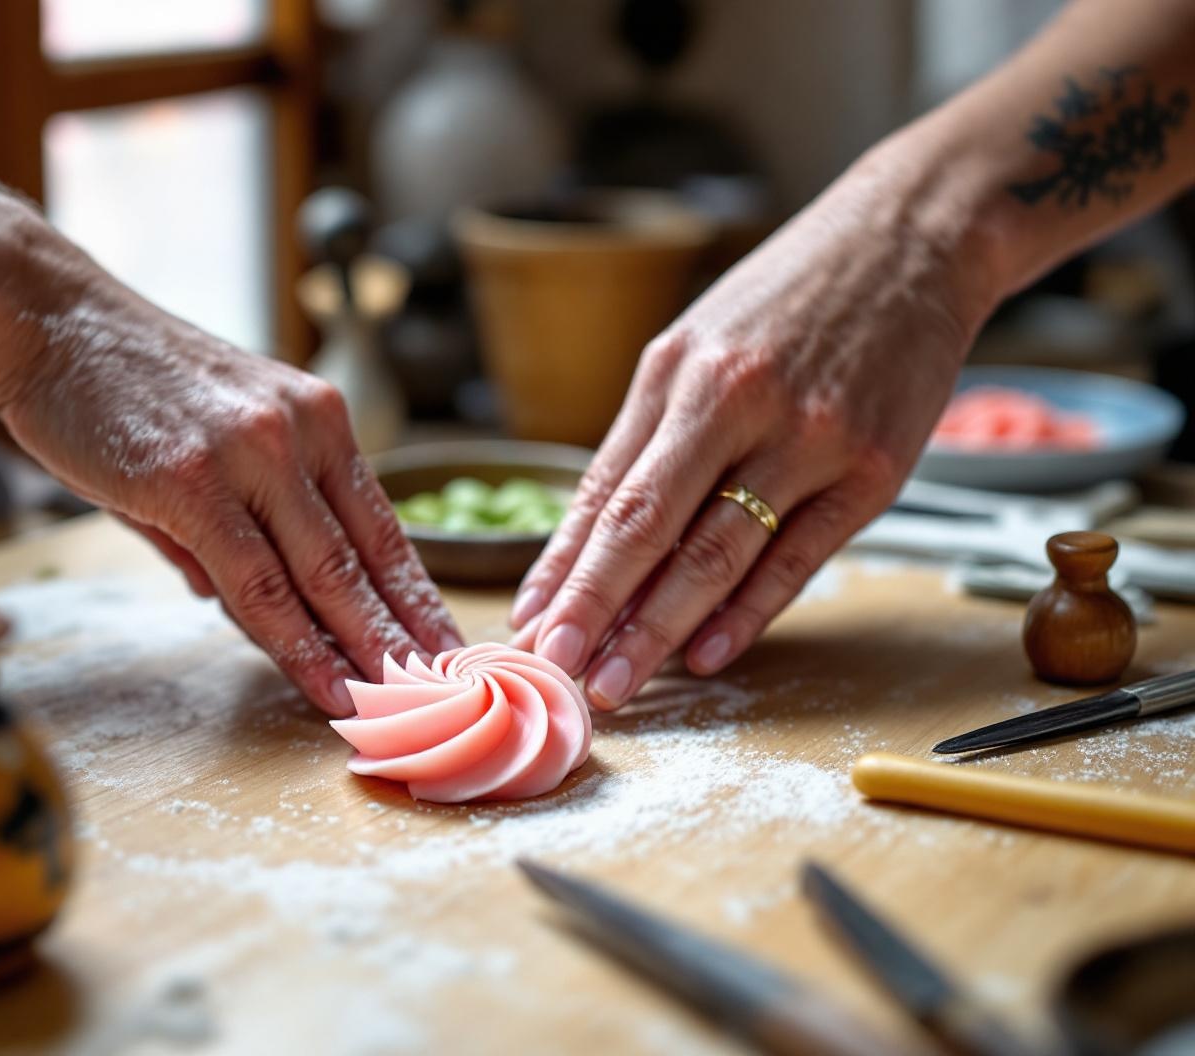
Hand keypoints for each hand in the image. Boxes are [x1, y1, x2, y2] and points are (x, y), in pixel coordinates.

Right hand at [0, 284, 460, 716]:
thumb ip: (238, 523)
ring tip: (401, 706)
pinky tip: (327, 687)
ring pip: (324, 576)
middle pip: (366, 557)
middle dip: (408, 636)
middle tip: (446, 693)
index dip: (417, 597)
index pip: (383, 526)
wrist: (51, 319)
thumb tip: (243, 600)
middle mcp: (300, 431)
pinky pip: (258, 585)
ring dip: (366, 653)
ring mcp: (249, 455)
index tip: (445, 648)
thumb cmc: (128, 386)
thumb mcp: (214, 444)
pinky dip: (297, 646)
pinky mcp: (190, 484)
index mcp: (318, 418)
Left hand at [510, 161, 995, 707]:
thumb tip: (591, 539)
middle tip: (558, 669)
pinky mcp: (872, 472)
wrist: (910, 243)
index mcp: (678, 371)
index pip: (603, 491)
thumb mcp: (696, 344)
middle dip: (595, 609)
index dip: (562, 567)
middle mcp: (736, 404)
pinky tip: (706, 656)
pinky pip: (797, 560)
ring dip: (659, 630)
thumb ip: (648, 438)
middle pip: (648, 528)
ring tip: (618, 684)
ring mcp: (809, 440)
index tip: (530, 623)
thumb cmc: (787, 300)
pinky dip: (747, 615)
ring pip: (717, 555)